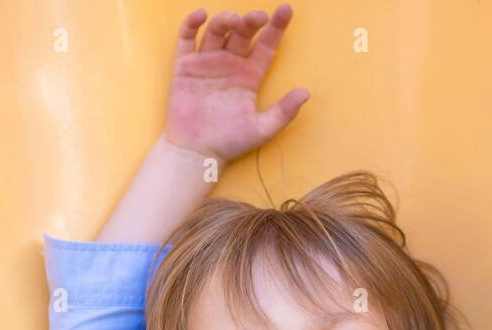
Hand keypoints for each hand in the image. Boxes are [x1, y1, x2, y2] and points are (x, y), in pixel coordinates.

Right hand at [162, 5, 309, 166]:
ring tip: (233, 20)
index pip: (266, 45)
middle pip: (242, 33)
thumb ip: (285, 112)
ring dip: (225, 20)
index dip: (276, 27)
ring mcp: (207, 63)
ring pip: (217, 31)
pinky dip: (192, 24)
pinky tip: (201, 14)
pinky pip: (187, 39)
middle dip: (250, 22)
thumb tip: (306, 93)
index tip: (286, 10)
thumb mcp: (262, 129)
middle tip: (258, 17)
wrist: (197, 154)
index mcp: (250, 75)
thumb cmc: (229, 143)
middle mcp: (230, 64)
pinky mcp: (185, 66)